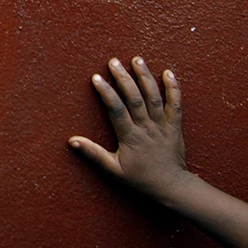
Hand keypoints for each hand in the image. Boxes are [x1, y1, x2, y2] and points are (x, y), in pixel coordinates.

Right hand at [69, 55, 189, 200]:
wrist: (172, 188)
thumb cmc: (141, 179)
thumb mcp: (113, 170)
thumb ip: (93, 153)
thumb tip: (72, 140)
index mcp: (131, 137)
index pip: (116, 110)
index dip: (106, 92)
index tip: (96, 78)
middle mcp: (147, 128)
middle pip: (135, 98)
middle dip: (124, 78)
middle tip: (113, 61)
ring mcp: (163, 126)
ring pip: (154, 97)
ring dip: (146, 77)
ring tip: (137, 59)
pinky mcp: (175, 126)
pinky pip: (176, 105)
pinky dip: (174, 88)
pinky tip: (168, 73)